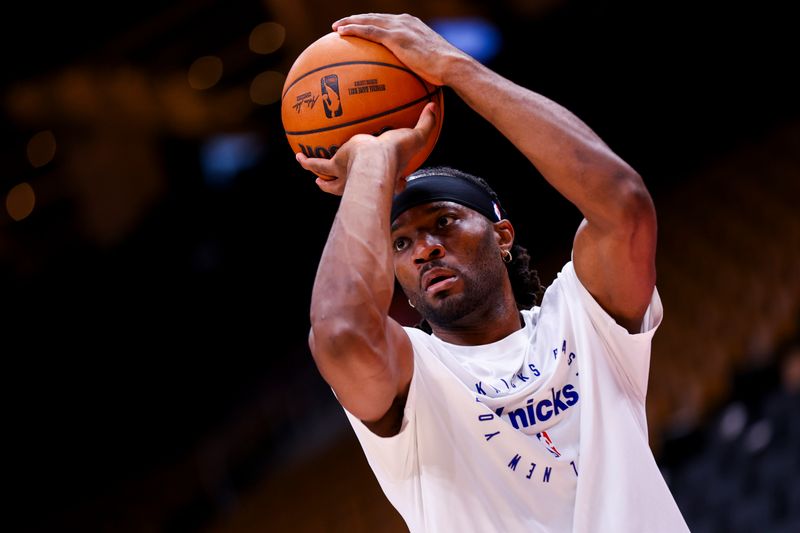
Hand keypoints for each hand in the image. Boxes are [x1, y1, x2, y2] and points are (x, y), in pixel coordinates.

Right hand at [297, 102, 437, 195]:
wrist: (374, 162)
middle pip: (354, 189)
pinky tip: (298, 156)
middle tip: (339, 186)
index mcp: (384, 178)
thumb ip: (426, 121)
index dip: (394, 183)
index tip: (398, 182)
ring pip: (331, 184)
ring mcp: (346, 178)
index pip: (391, 184)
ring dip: (322, 182)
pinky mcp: (334, 167)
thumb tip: (434, 105)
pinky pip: (316, 166)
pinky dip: (306, 162)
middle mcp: (363, 182)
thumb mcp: (415, 135)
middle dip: (348, 188)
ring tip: (316, 179)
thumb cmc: (395, 153)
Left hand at [332, 13, 467, 85]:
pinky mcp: (396, 37)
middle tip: (342, 25)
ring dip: (350, 22)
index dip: (372, 22)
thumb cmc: (444, 72)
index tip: (360, 27)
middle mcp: (405, 22)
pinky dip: (354, 29)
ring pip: (369, 20)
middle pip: (375, 17)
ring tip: (336, 27)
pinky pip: (369, 31)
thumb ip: (417, 67)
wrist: (452, 66)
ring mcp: (400, 28)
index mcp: (412, 26)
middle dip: (357, 19)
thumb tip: (411, 84)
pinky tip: (341, 33)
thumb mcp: (429, 66)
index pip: (387, 21)